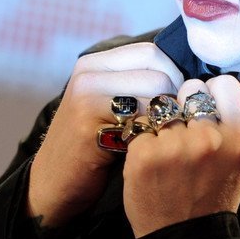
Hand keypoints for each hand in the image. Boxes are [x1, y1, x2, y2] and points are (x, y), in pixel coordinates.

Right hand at [27, 43, 183, 227]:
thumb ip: (137, 84)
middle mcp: (88, 73)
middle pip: (159, 71)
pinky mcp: (88, 121)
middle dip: (172, 100)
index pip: (153, 53)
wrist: (53, 185)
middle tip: (167, 125)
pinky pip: (143, 120)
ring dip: (165, 119)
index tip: (171, 106)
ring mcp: (86, 95)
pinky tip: (142, 150)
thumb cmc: (93, 148)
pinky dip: (152, 136)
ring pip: (155, 94)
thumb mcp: (111, 106)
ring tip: (154, 138)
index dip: (172, 78)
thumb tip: (187, 77)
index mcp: (94, 63)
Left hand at [122, 63, 239, 236]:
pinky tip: (153, 162)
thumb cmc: (216, 189)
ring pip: (164, 106)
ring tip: (170, 151)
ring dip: (165, 124)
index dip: (213, 96)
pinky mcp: (144, 155)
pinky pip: (142, 126)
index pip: (223, 83)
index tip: (210, 117)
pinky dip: (144, 141)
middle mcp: (210, 141)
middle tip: (188, 137)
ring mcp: (175, 148)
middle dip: (187, 107)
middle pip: (191, 90)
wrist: (182, 237)